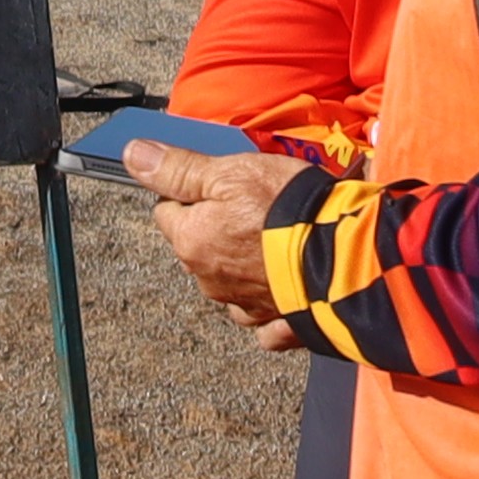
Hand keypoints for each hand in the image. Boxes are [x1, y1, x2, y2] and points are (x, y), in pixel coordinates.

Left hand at [127, 139, 308, 345]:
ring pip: (227, 278)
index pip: (168, 210)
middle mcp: (209, 279)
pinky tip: (284, 281)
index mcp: (192, 241)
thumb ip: (179, 169)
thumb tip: (133, 155)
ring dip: (243, 261)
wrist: (344, 256)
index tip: (221, 182)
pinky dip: (267, 300)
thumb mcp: (231, 173)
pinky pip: (261, 315)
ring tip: (277, 238)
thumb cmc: (288, 209)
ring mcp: (243, 305)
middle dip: (217, 226)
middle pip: (198, 245)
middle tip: (256, 206)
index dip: (193, 191)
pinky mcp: (276, 323)